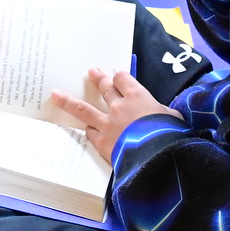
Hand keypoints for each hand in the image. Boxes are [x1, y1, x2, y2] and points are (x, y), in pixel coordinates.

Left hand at [52, 68, 173, 162]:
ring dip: (69, 101)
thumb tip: (162, 113)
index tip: (118, 78)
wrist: (157, 158)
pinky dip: (88, 130)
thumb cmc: (170, 135)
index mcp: (137, 97)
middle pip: (105, 88)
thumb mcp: (173, 118)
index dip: (120, 78)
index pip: (123, 79)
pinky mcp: (102, 142)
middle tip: (91, 72)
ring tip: (56, 95)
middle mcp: (119, 106)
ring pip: (83, 108)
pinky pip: (90, 132)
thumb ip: (162, 112)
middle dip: (98, 79)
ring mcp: (107, 123)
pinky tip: (84, 129)